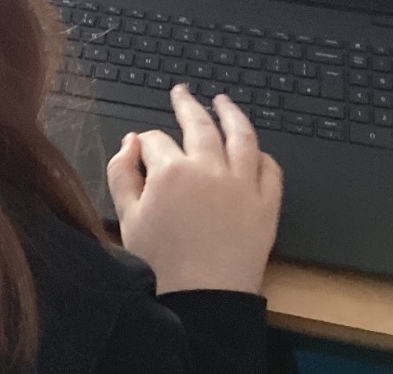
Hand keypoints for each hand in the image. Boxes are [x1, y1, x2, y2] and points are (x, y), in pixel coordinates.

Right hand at [106, 84, 282, 294]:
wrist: (202, 300)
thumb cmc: (161, 263)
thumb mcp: (127, 216)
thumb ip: (122, 172)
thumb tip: (130, 143)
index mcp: (171, 171)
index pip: (155, 140)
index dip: (145, 143)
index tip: (142, 149)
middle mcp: (209, 168)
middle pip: (199, 124)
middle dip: (187, 104)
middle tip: (182, 93)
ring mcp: (242, 185)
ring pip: (241, 136)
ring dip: (231, 114)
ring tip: (224, 101)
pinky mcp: (266, 205)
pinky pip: (270, 169)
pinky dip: (261, 155)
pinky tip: (254, 149)